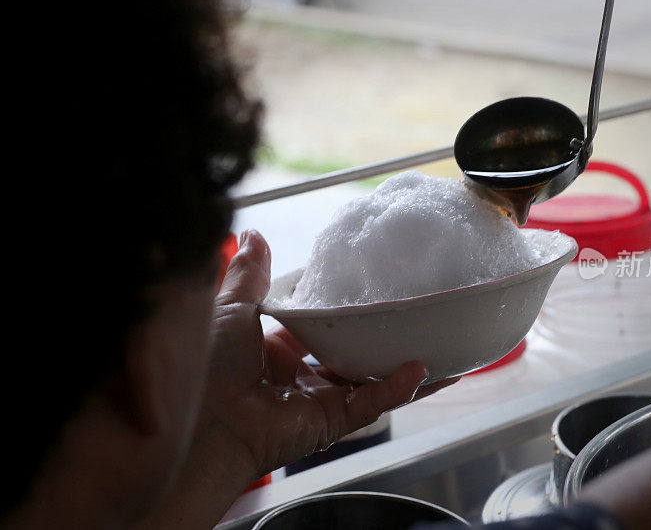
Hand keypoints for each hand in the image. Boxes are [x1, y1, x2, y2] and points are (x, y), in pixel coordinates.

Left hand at [205, 229, 458, 477]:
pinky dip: (396, 388)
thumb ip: (249, 273)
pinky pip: (370, 404)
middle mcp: (300, 377)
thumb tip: (254, 235)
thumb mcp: (232, 308)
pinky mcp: (331, 423)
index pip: (319, 326)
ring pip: (370, 382)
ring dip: (402, 366)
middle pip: (351, 354)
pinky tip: (421, 371)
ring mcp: (318, 401)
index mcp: (276, 350)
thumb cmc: (208, 366)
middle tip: (411, 315)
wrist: (205, 421)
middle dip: (381, 339)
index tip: (366, 285)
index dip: (341, 308)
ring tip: (437, 346)